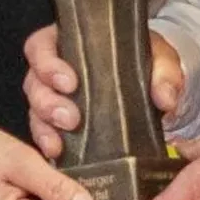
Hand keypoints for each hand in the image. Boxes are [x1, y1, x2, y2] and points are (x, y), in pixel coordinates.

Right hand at [18, 21, 189, 161]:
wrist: (155, 88)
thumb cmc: (148, 63)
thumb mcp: (160, 59)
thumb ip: (164, 73)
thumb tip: (165, 98)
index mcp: (71, 43)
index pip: (40, 47)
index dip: (47, 64)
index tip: (69, 82)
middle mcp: (55, 70)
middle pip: (34, 83)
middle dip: (48, 103)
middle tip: (71, 118)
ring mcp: (54, 98)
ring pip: (35, 111)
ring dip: (45, 127)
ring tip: (60, 143)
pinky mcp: (59, 125)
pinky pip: (45, 134)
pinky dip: (50, 145)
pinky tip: (58, 155)